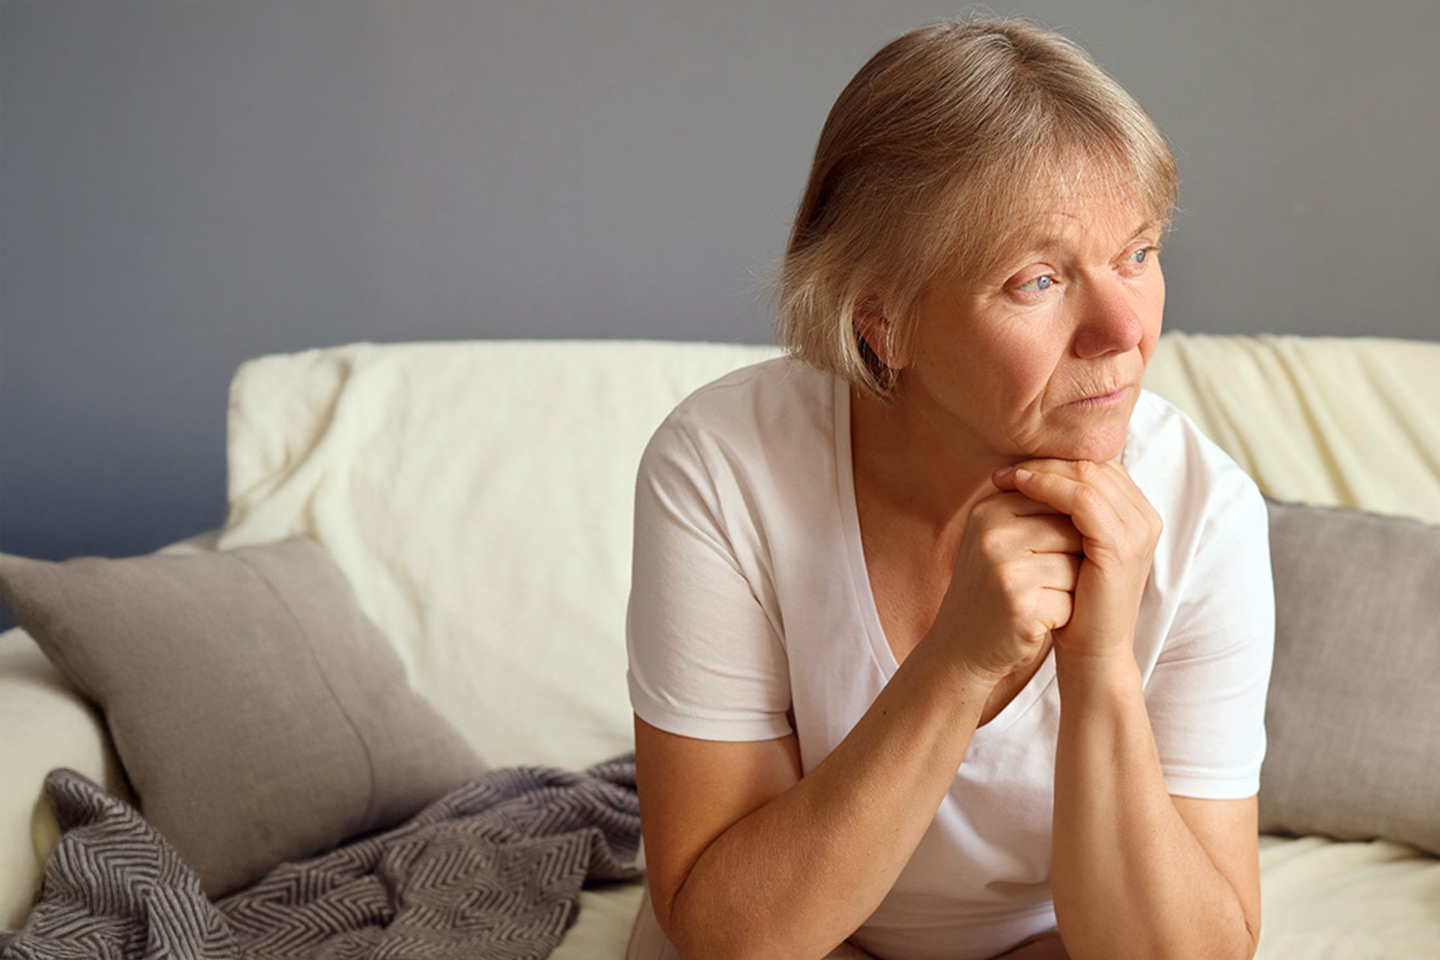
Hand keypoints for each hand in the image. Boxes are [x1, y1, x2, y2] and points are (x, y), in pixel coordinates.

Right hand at [926, 488, 1083, 685]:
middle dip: (1073, 557)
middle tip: (1045, 582)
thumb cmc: (993, 590)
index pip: (1058, 498)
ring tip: (1040, 599)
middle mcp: (992, 533)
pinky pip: (1071, 600)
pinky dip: (1064, 615)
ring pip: (1076, 564)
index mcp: (988, 509)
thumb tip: (1097, 479)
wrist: (962, 648)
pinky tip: (1038, 621)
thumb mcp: (1002, 539)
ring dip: (1071, 587)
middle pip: (1071, 530)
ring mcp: (1003, 568)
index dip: (1069, 531)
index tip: (1049, 555)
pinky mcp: (1019, 605)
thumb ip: (1037, 507)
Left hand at [992, 460, 1160, 667]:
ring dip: (1042, 470)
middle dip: (1045, 461)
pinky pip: (1083, 500)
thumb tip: (1023, 471)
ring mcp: (1137, 531)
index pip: (1095, 467)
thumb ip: (1063, 513)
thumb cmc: (1074, 601)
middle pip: (1092, 465)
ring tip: (1006, 477)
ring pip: (1087, 475)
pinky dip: (1048, 487)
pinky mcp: (1121, 546)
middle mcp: (1144, 517)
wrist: (1092, 652)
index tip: (1012, 468)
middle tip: (1003, 469)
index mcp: (1136, 514)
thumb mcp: (1069, 548)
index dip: (1053, 462)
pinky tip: (1019, 489)